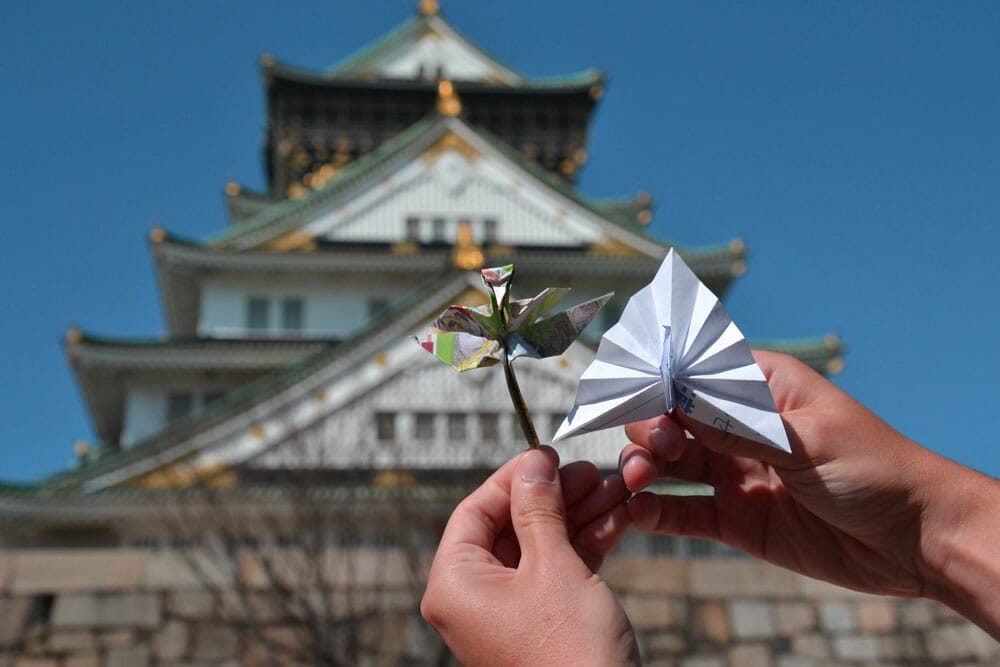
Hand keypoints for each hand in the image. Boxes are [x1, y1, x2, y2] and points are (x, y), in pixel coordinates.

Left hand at [421, 447, 639, 664]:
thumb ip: (539, 509)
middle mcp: (473, 599)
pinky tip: (618, 520)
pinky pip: (556, 572)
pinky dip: (584, 546)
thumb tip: (532, 464)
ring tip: (615, 489)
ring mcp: (507, 614)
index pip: (474, 510)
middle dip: (555, 496)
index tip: (547, 455)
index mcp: (455, 584)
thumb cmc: (572, 655)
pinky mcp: (540, 624)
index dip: (512, 477)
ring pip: (539, 546)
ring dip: (577, 516)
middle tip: (589, 472)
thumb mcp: (555, 567)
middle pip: (510, 526)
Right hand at [621, 351, 997, 603]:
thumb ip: (735, 425)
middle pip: (668, 417)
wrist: (914, 538)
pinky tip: (638, 510)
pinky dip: (653, 510)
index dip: (656, 379)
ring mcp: (733, 472)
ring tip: (637, 479)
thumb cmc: (873, 467)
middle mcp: (737, 426)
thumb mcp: (804, 438)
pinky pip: (682, 512)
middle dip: (648, 425)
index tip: (627, 390)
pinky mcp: (734, 519)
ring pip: (666, 462)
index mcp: (759, 387)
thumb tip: (673, 402)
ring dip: (641, 465)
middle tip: (658, 445)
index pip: (692, 372)